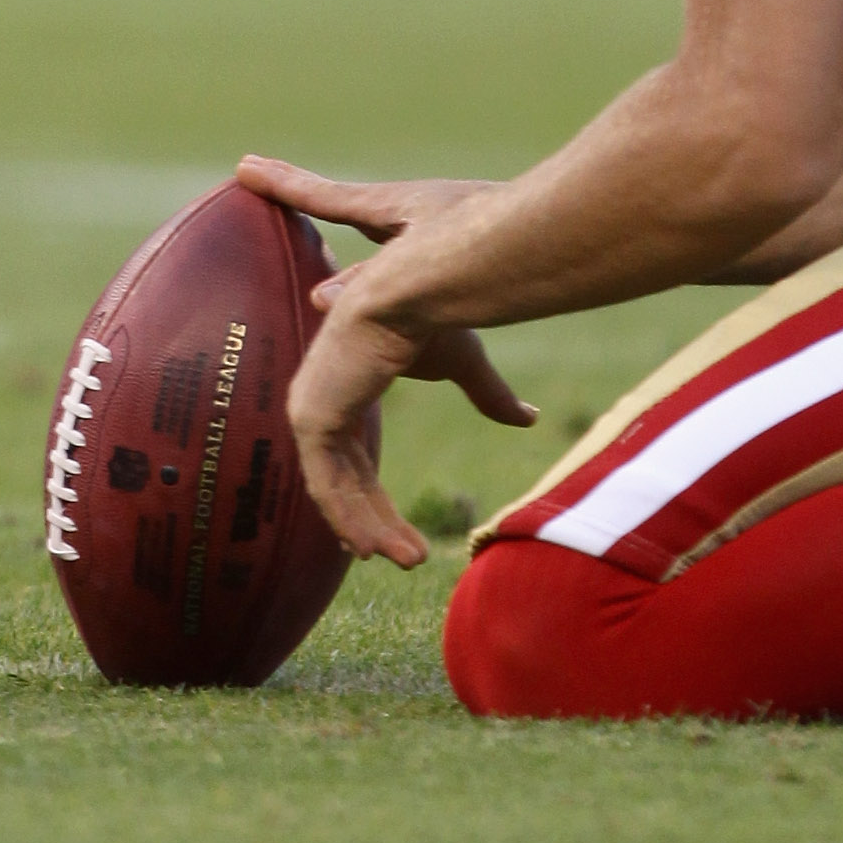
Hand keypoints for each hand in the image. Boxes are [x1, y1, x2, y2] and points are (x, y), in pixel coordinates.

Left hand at [234, 156, 533, 567]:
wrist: (418, 282)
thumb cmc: (435, 308)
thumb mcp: (464, 363)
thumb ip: (488, 394)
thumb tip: (530, 419)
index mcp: (345, 384)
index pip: (350, 456)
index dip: (372, 498)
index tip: (398, 536)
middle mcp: (321, 397)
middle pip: (343, 478)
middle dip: (375, 521)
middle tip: (412, 559)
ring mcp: (313, 406)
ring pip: (333, 488)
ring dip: (368, 528)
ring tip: (409, 560)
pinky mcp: (314, 414)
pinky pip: (326, 483)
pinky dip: (348, 517)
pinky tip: (375, 547)